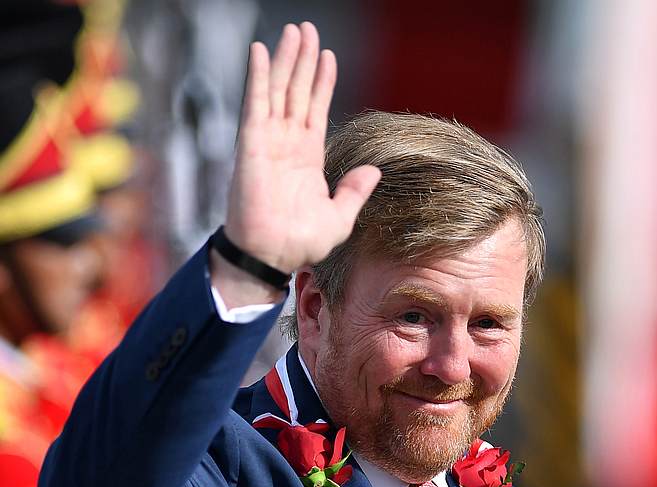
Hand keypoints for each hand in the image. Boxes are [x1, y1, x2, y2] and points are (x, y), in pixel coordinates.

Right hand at [223, 22, 379, 274]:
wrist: (273, 256)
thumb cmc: (300, 244)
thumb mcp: (340, 217)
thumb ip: (354, 192)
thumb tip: (373, 171)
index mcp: (307, 158)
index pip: (315, 110)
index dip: (322, 82)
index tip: (328, 56)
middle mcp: (287, 144)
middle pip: (297, 91)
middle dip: (303, 60)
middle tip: (307, 29)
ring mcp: (269, 141)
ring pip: (279, 89)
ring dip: (286, 59)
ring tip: (294, 30)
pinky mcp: (252, 144)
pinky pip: (256, 103)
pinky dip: (258, 76)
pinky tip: (261, 51)